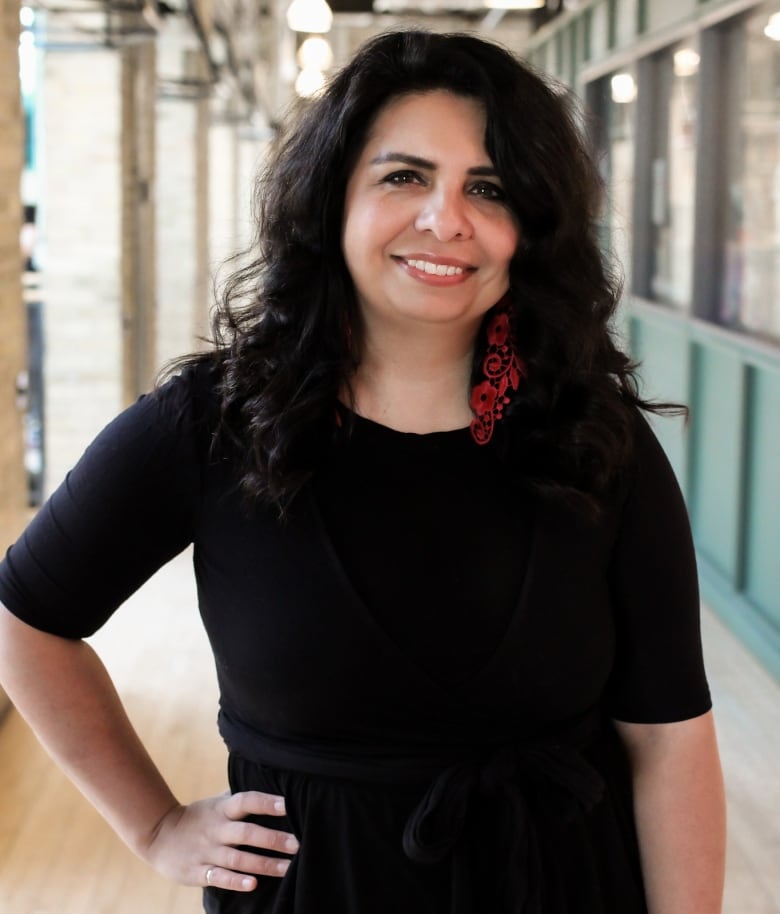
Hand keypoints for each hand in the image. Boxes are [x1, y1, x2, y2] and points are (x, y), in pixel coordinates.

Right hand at [143, 791, 299, 891]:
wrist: (158, 836)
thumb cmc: (198, 817)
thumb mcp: (216, 803)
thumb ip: (240, 798)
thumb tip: (271, 783)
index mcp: (222, 809)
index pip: (246, 801)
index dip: (266, 802)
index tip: (288, 804)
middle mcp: (216, 829)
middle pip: (247, 833)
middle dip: (273, 839)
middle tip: (298, 844)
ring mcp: (207, 851)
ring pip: (238, 859)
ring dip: (264, 864)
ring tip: (288, 868)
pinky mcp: (198, 872)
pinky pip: (219, 877)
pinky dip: (236, 881)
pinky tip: (253, 884)